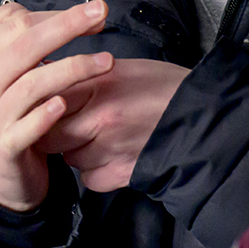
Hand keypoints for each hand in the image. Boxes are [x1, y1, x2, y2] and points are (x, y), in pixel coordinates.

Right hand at [0, 0, 113, 212]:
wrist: (1, 176)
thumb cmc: (8, 118)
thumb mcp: (2, 77)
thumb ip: (14, 43)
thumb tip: (30, 11)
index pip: (14, 25)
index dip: (55, 15)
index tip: (90, 12)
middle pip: (24, 47)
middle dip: (67, 26)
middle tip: (101, 15)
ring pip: (31, 84)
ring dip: (73, 68)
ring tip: (106, 62)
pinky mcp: (3, 147)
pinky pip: (28, 126)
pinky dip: (47, 113)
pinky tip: (66, 103)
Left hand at [37, 59, 188, 192]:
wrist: (206, 115)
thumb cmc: (165, 87)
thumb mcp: (121, 68)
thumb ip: (82, 76)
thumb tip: (47, 76)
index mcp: (98, 85)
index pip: (44, 101)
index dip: (42, 106)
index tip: (45, 106)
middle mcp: (100, 119)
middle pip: (49, 135)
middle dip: (54, 132)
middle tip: (72, 124)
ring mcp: (111, 149)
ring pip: (70, 159)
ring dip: (77, 151)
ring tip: (100, 137)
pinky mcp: (123, 173)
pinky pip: (90, 179)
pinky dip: (95, 171)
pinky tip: (112, 155)